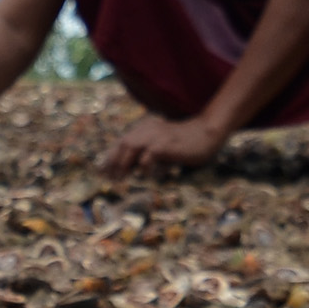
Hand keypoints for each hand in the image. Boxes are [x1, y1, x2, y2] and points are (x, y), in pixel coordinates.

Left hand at [108, 114, 229, 173]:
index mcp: (145, 128)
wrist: (206, 132)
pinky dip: (143, 166)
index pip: (122, 141)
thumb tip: (131, 169)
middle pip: (123, 144)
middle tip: (107, 178)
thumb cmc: (186, 142)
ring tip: (118, 179)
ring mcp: (156, 135)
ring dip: (122, 164)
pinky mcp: (165, 144)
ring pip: (130, 147)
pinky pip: (148, 155)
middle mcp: (147, 129)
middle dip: (112, 161)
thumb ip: (148, 153)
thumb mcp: (163, 145)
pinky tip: (144, 176)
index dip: (110, 156)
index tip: (102, 171)